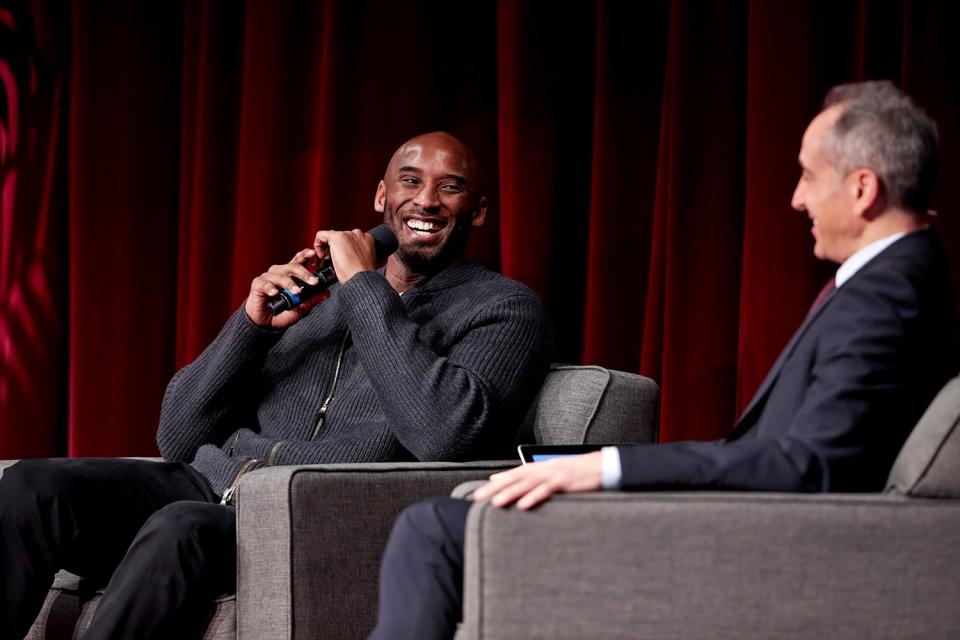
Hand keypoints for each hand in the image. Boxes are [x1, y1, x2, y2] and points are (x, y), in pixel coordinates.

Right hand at [244, 248, 326, 328]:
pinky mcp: (257, 285)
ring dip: (289, 283)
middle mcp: (279, 273)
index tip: (313, 253)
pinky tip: (274, 293)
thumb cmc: (282, 313)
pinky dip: (270, 287)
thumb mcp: (300, 308)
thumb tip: (327, 293)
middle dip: (304, 274)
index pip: (298, 261)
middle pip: (292, 267)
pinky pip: (264, 283)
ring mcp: (267, 278)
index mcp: (289, 275)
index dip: (305, 255)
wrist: (266, 324)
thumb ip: (312, 300)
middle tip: (313, 282)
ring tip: (296, 292)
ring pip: (279, 275)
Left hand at [313, 228, 376, 284]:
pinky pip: (321, 235)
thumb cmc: (362, 276)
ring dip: (325, 248)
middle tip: (329, 261)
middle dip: (332, 249)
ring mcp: (347, 234)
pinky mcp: (337, 237)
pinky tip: (321, 257)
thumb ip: (355, 254)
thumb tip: (344, 256)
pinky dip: (317, 244)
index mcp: (367, 239)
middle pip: (339, 237)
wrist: (361, 278)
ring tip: (325, 261)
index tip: (338, 259)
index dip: (342, 249)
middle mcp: (358, 234)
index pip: (349, 240)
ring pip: (330, 236)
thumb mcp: (362, 262)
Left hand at [473, 451, 603, 509]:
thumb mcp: (554, 474)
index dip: (495, 484)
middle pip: (515, 478)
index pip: (513, 475)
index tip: (479, 493)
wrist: (604, 466)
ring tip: (495, 502)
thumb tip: (511, 480)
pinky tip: (523, 505)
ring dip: (510, 493)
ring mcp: (554, 474)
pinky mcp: (565, 481)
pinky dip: (534, 496)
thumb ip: (534, 477)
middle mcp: (544, 468)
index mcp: (541, 467)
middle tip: (478, 498)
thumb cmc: (578, 473)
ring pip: (527, 483)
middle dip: (495, 488)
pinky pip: (547, 489)